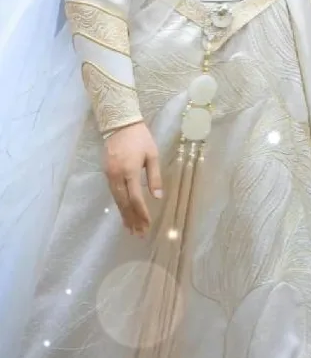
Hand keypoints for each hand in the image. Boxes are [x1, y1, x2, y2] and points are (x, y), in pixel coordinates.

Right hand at [104, 121, 162, 236]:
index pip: (136, 198)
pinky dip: (119, 205)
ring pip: (116, 200)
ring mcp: (109, 174)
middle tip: (139, 234)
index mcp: (130, 170)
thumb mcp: (152, 154)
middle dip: (132, 219)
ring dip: (124, 215)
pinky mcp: (106, 172)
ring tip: (131, 228)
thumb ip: (154, 176)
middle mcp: (117, 175)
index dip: (142, 213)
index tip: (147, 224)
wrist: (119, 123)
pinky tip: (123, 212)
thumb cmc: (139, 138)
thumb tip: (157, 197)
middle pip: (124, 203)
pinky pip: (113, 193)